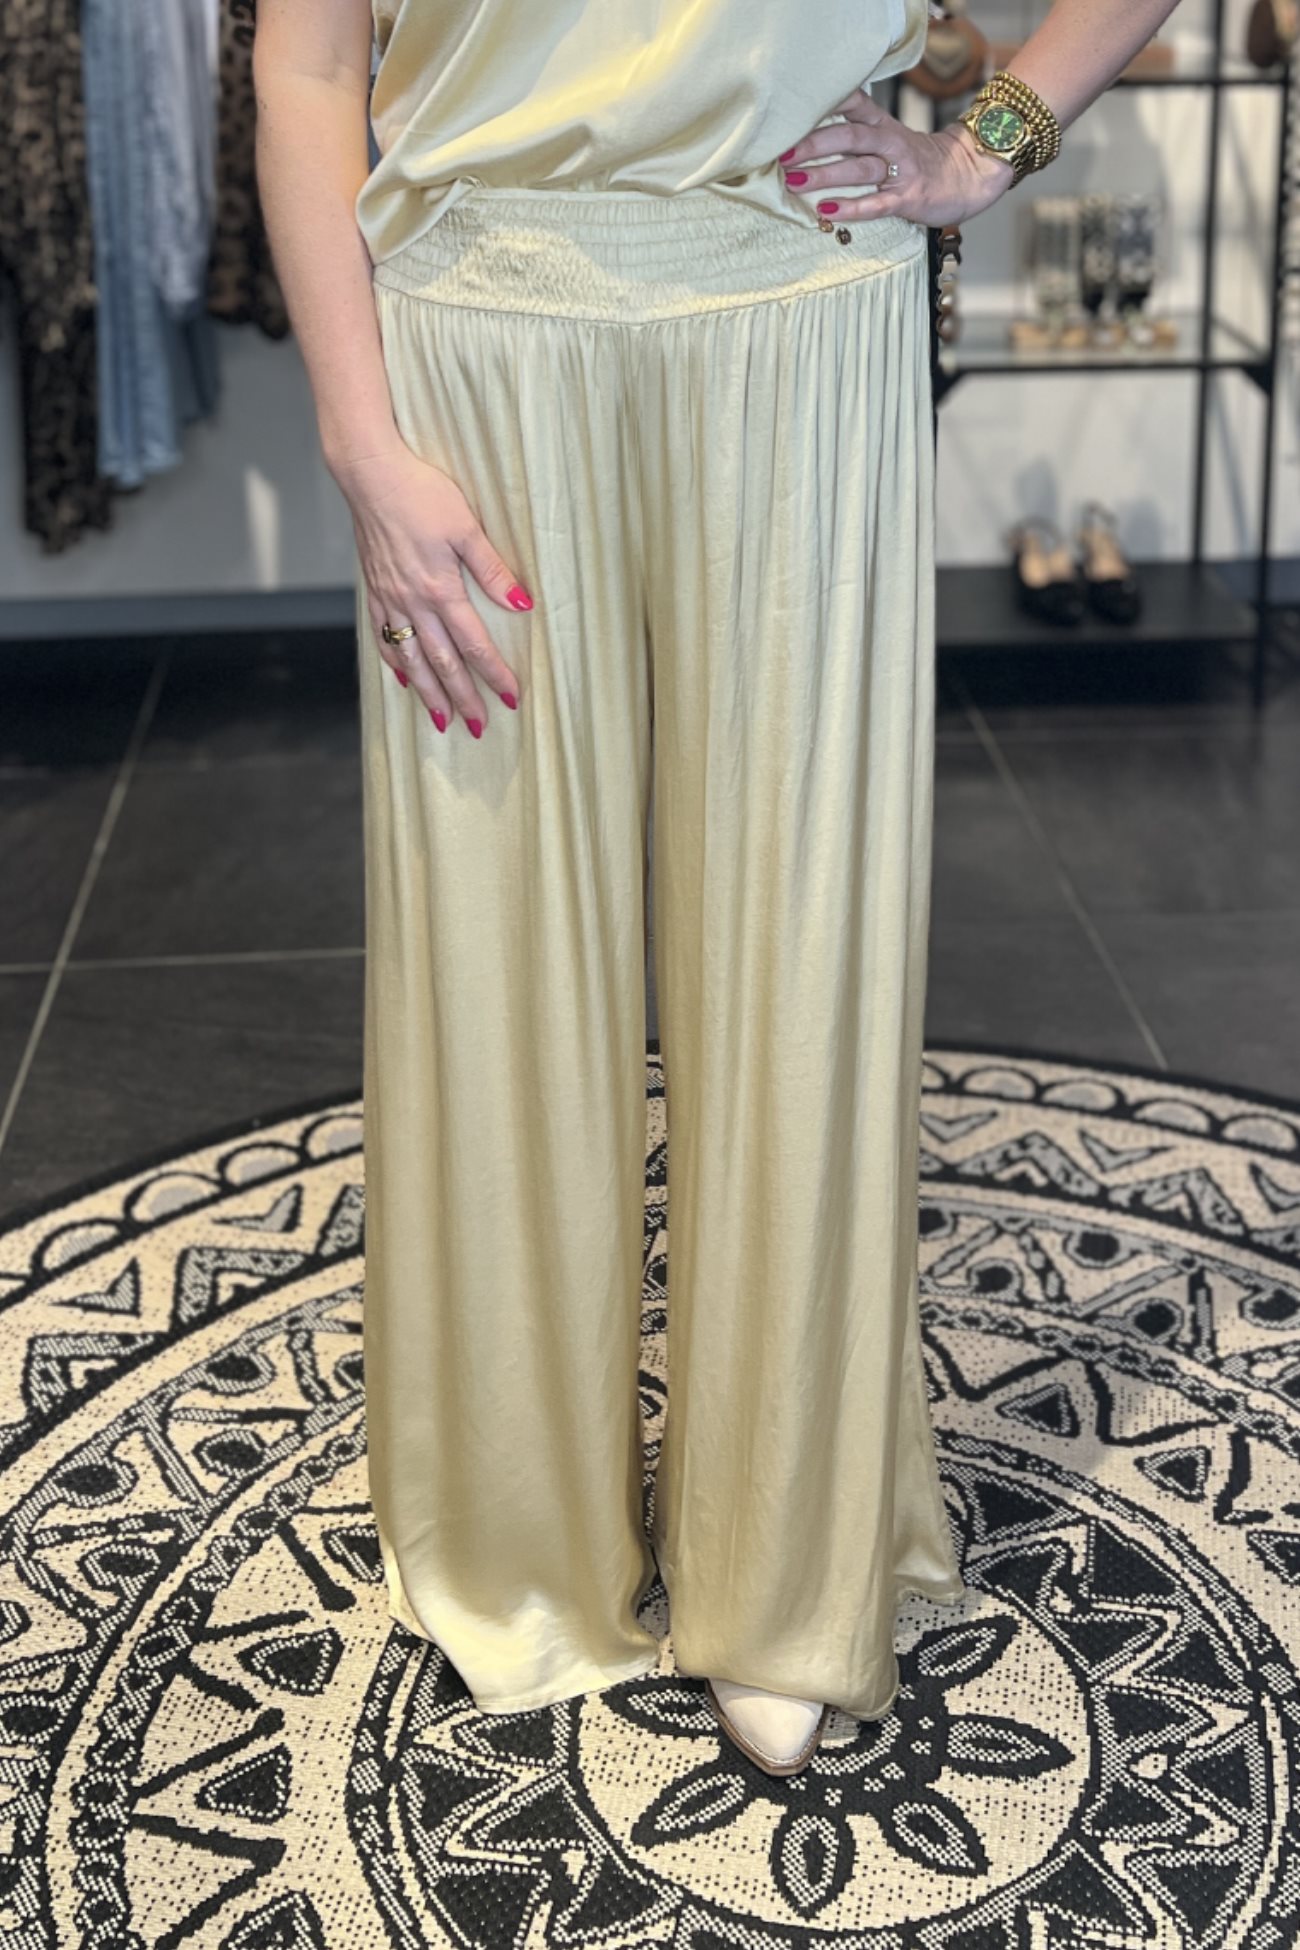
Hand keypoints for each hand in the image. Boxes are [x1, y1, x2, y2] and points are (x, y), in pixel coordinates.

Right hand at [336, 444, 531, 736]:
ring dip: (428, 692)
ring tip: (441, 720)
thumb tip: (522, 603)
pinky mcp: (375, 590)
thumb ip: (493, 569)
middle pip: (443, 662)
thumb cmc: (421, 493)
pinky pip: (385, 637)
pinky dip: (396, 663)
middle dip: (462, 697)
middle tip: (478, 726)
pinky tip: (405, 679)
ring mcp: (390, 599)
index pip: (474, 644)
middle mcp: (413, 602)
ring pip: (411, 658)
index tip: (511, 698)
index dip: (494, 673)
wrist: (370, 474)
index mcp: (440, 589)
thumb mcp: (466, 527)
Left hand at [781, 86, 1016, 228]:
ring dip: (825, 174)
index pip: (856, 105)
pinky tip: (827, 211)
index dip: (828, 103)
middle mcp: (892, 143)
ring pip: (859, 168)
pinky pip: (876, 203)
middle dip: (815, 143)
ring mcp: (901, 171)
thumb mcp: (893, 139)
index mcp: (885, 127)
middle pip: (850, 136)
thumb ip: (861, 136)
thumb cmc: (923, 163)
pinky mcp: (908, 198)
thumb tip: (815, 139)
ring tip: (794, 181)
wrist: (969, 177)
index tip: (797, 109)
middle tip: (784, 152)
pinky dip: (851, 207)